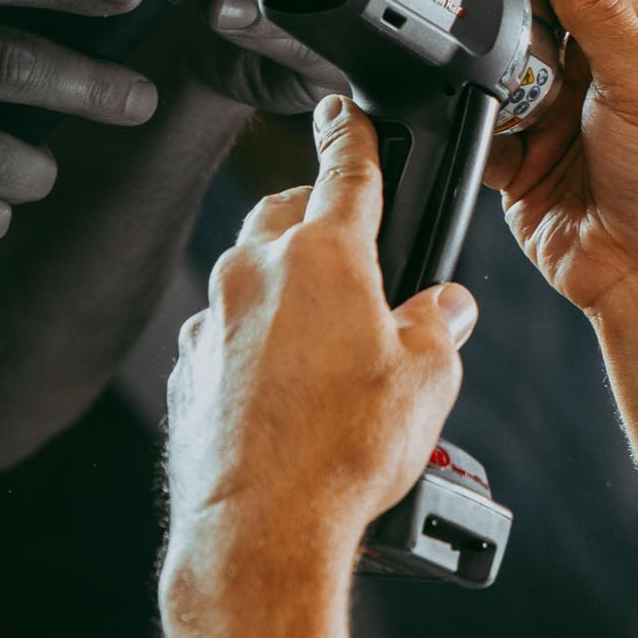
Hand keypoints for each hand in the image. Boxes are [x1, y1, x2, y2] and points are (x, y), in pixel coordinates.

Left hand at [163, 94, 477, 577]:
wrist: (259, 527)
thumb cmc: (340, 451)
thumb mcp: (426, 380)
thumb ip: (439, 324)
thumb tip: (448, 307)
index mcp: (325, 255)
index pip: (344, 169)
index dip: (350, 132)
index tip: (342, 111)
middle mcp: (260, 269)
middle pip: (287, 210)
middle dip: (316, 215)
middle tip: (352, 256)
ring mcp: (215, 312)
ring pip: (250, 265)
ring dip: (282, 278)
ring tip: (323, 336)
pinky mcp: (190, 359)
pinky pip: (222, 323)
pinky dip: (249, 331)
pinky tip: (278, 379)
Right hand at [485, 0, 637, 314]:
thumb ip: (594, 2)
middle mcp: (597, 75)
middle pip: (524, 29)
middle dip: (512, 49)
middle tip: (526, 72)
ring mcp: (558, 118)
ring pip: (495, 78)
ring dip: (496, 95)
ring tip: (522, 117)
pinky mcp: (522, 160)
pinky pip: (479, 129)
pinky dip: (479, 135)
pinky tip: (501, 144)